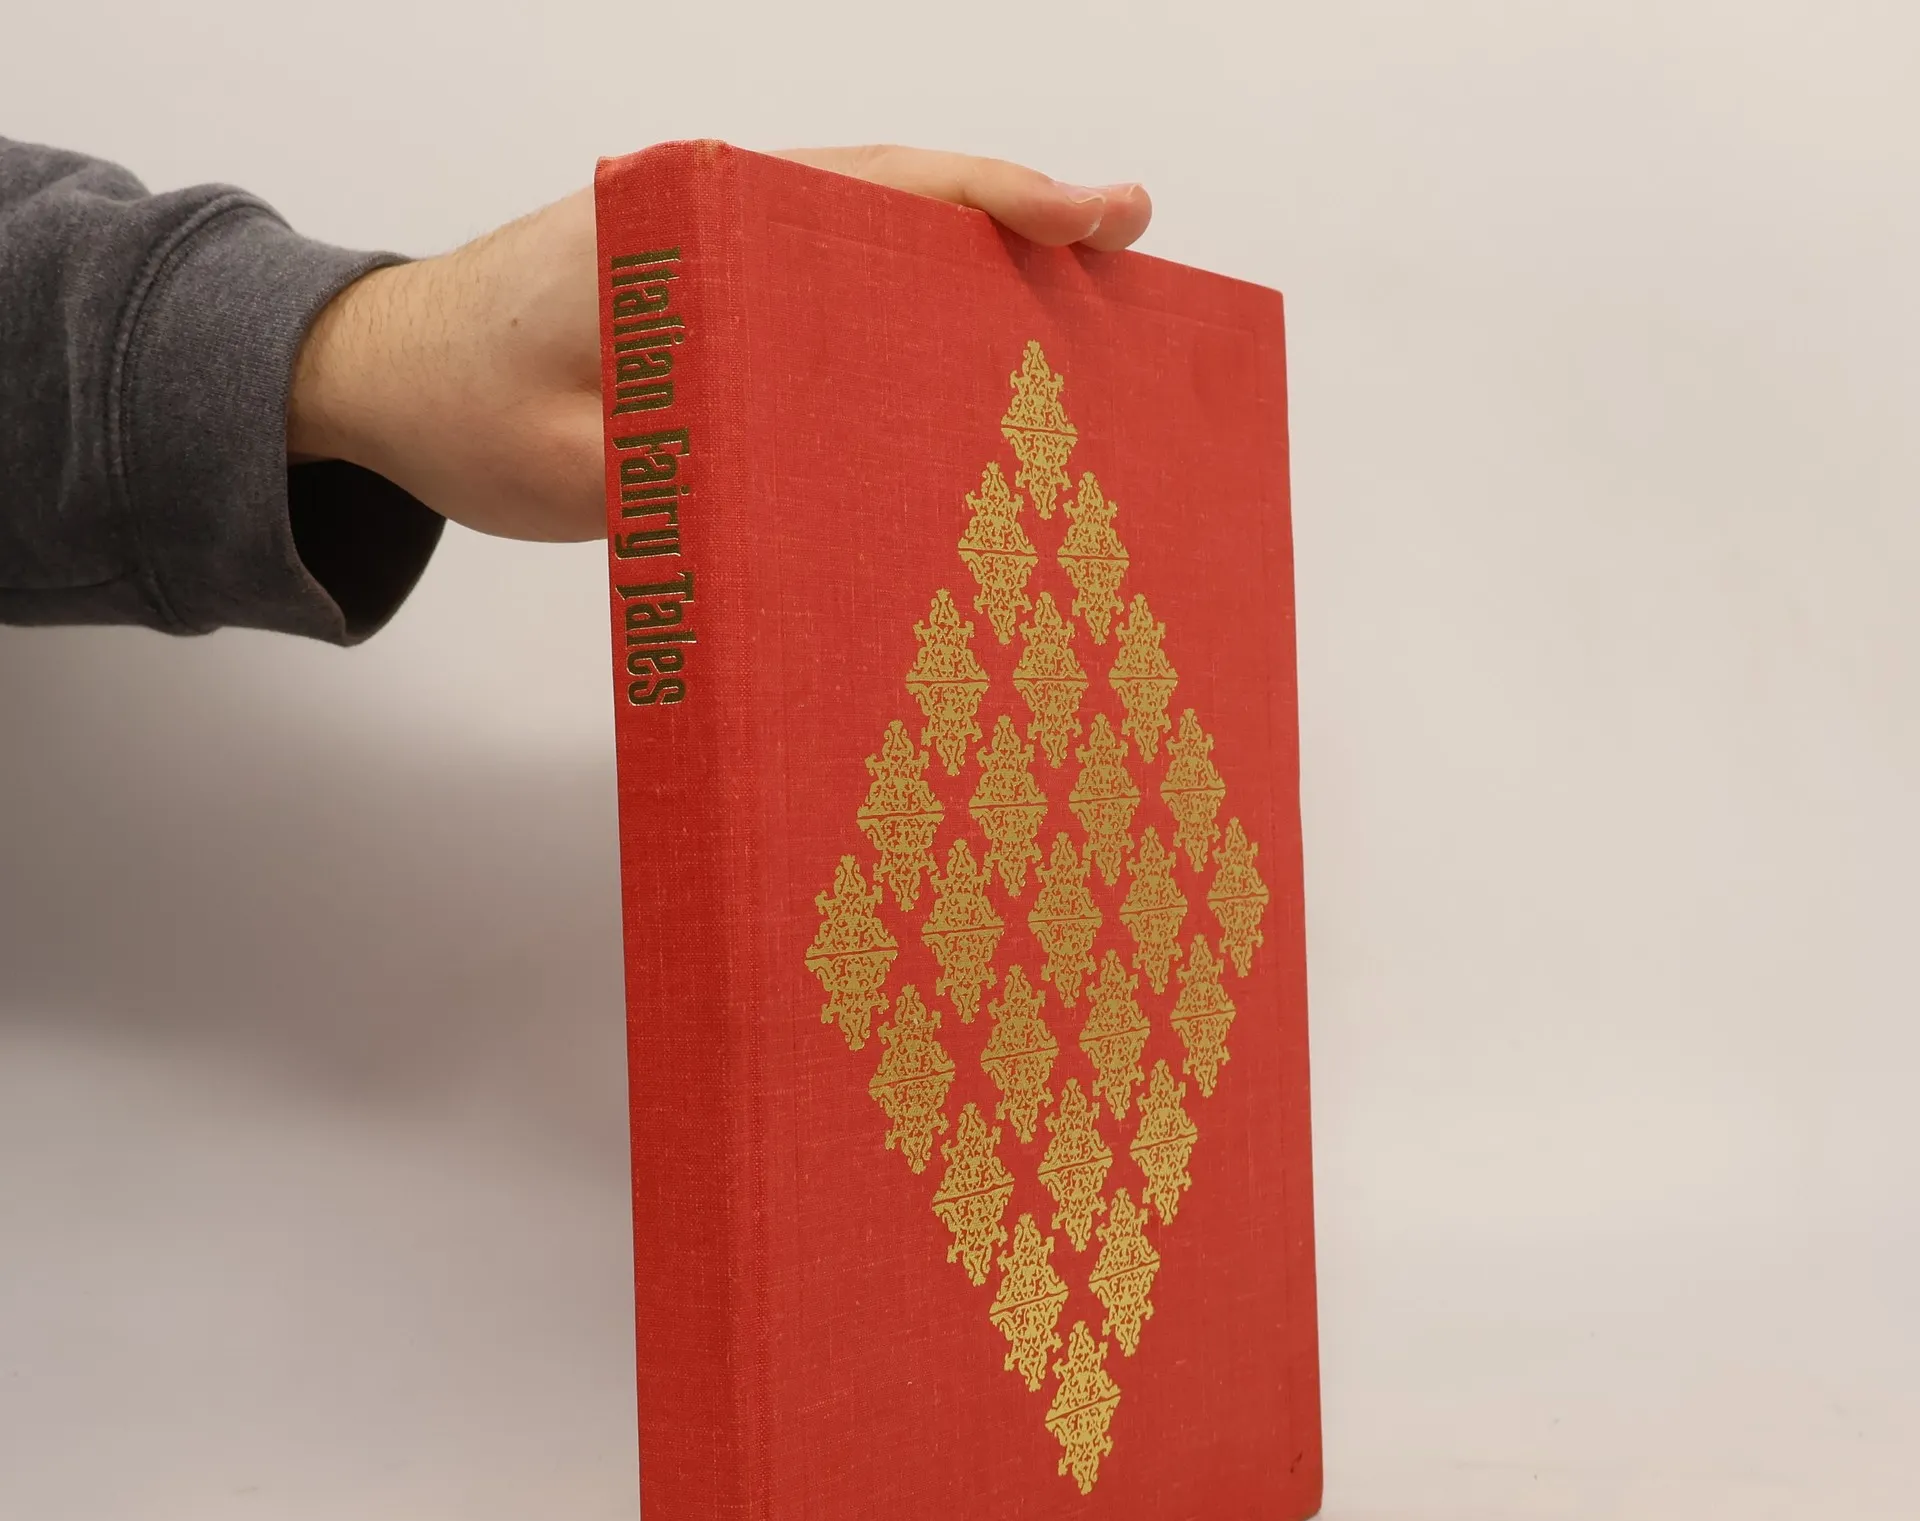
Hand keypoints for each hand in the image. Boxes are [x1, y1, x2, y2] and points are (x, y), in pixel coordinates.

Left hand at [287, 146, 1151, 543]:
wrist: (375, 382)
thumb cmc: (451, 404)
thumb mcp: (554, 461)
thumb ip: (669, 473)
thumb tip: (798, 504)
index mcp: (683, 220)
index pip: (867, 189)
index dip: (991, 200)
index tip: (1093, 216)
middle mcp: (712, 224)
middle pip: (895, 210)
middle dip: (1016, 231)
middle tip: (1129, 258)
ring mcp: (715, 269)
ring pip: (870, 259)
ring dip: (970, 287)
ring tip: (1077, 321)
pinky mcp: (711, 322)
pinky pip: (826, 313)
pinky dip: (903, 332)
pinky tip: (960, 378)